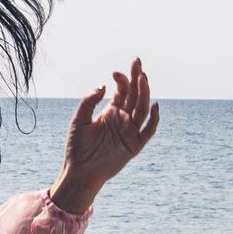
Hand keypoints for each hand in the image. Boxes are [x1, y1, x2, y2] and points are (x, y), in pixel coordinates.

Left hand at [53, 55, 159, 210]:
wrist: (79, 171)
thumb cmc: (77, 147)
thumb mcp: (79, 120)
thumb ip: (89, 101)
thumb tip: (103, 85)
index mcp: (111, 111)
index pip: (123, 91)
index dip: (122, 80)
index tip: (115, 72)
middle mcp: (123, 119)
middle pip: (135, 95)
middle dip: (137, 78)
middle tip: (138, 62)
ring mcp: (130, 131)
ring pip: (142, 109)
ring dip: (144, 93)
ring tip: (143, 78)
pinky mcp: (134, 145)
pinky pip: (148, 130)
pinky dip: (153, 119)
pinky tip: (154, 105)